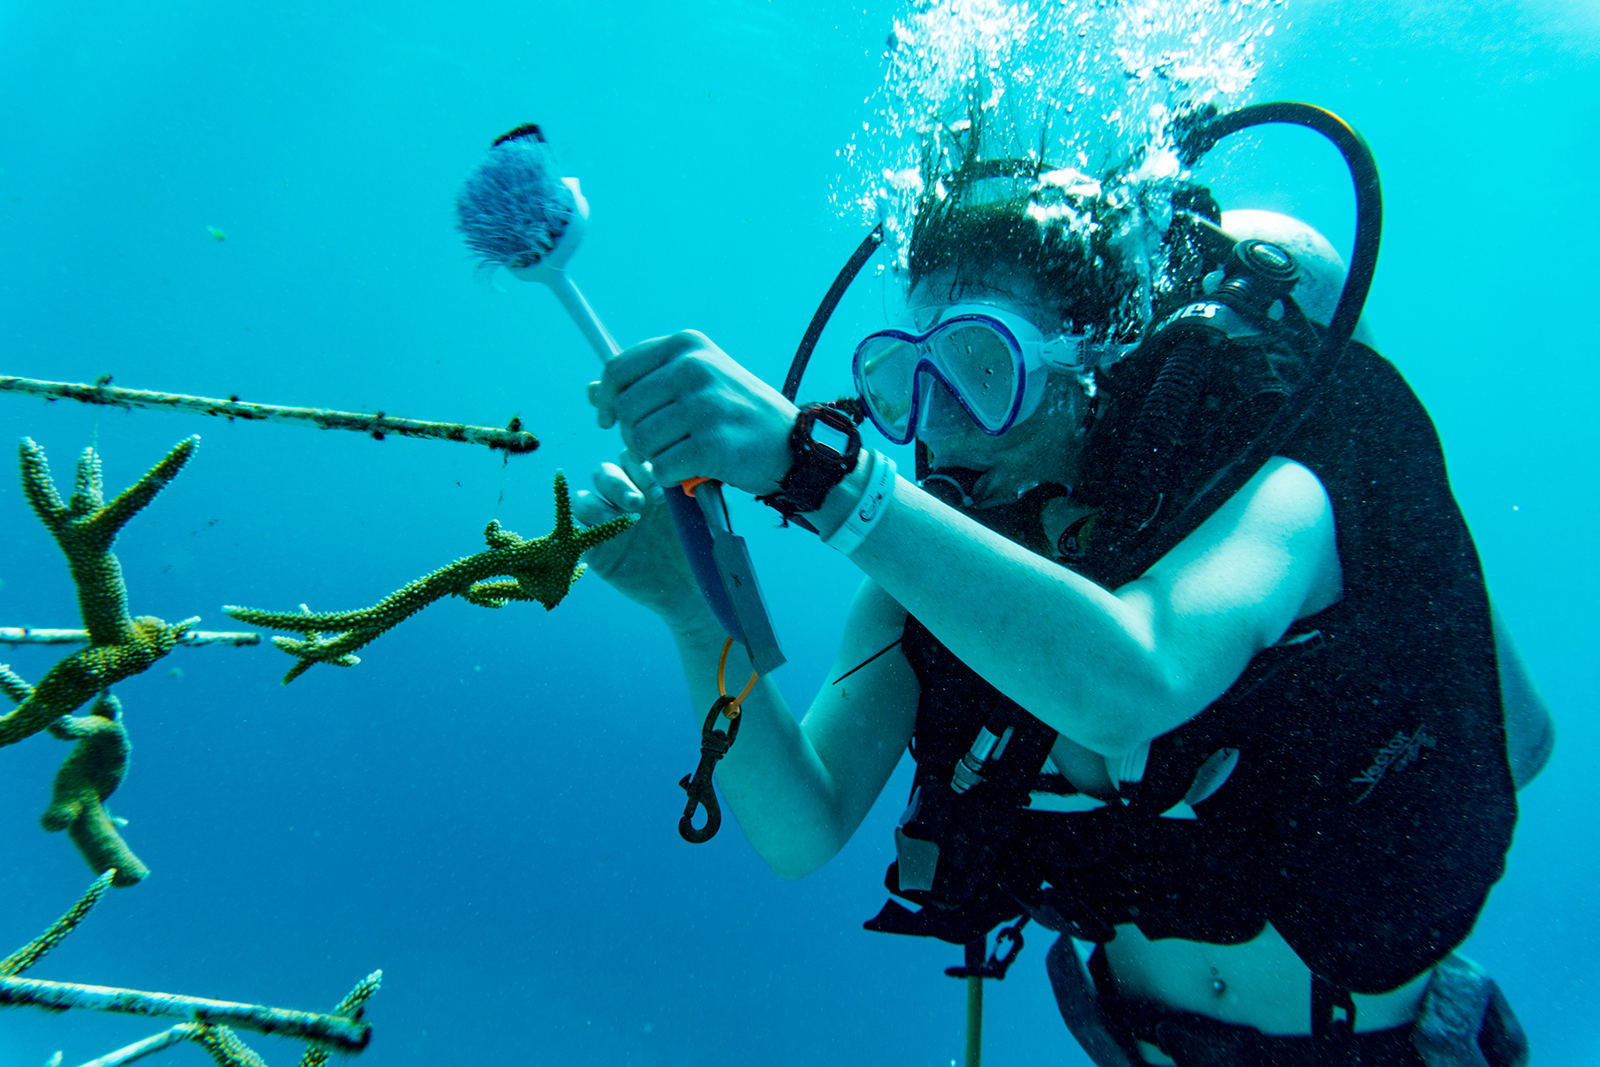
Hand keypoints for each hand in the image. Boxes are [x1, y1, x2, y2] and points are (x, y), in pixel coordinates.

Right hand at [571, 449, 715, 632]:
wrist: (690, 591)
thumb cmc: (702, 551)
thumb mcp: (709, 517)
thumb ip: (701, 490)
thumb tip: (694, 468)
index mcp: (652, 485)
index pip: (634, 456)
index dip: (641, 461)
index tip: (659, 481)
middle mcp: (627, 498)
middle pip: (606, 470)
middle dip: (618, 481)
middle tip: (641, 502)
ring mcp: (609, 520)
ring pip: (587, 491)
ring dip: (602, 499)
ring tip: (628, 519)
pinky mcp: (595, 544)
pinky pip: (577, 520)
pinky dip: (587, 518)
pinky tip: (611, 530)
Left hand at [589, 331, 797, 495]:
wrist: (795, 444)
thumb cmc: (738, 413)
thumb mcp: (697, 383)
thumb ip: (645, 383)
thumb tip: (590, 392)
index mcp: (687, 346)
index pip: (617, 370)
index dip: (605, 399)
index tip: (608, 419)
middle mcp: (694, 368)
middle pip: (625, 410)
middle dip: (633, 435)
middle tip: (661, 445)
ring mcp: (704, 405)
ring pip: (640, 442)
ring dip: (655, 458)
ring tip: (682, 455)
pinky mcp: (712, 444)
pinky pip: (662, 468)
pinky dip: (671, 477)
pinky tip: (693, 470)